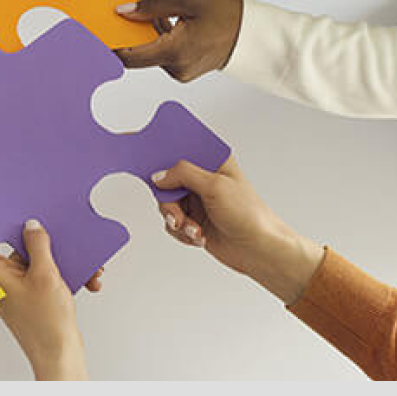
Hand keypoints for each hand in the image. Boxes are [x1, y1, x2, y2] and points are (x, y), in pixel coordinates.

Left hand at [0, 220, 88, 380]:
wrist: (60, 356)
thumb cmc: (45, 325)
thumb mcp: (45, 275)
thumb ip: (38, 245)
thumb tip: (32, 226)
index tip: (8, 208)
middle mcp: (3, 279)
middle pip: (20, 247)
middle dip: (47, 244)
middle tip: (61, 237)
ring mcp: (19, 288)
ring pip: (39, 261)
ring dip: (64, 261)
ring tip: (85, 268)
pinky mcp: (35, 295)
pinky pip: (49, 275)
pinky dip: (67, 275)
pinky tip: (87, 279)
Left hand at [114, 0, 242, 82]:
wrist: (253, 35)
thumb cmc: (226, 16)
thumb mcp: (187, 1)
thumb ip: (152, 7)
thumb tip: (123, 10)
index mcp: (175, 51)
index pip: (129, 56)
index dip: (111, 44)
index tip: (100, 30)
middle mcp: (175, 67)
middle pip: (139, 52)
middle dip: (130, 30)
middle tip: (125, 7)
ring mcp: (180, 71)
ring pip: (151, 51)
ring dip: (146, 32)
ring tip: (149, 6)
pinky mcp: (184, 69)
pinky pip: (162, 53)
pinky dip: (159, 37)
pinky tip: (162, 18)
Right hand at [150, 157, 324, 304]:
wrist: (259, 251)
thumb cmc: (248, 214)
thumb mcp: (215, 186)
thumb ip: (183, 174)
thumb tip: (158, 175)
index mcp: (213, 161)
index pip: (181, 146)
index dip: (160, 148)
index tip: (138, 145)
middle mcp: (204, 178)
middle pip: (167, 179)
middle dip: (168, 200)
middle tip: (175, 213)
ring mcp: (198, 199)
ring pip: (167, 203)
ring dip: (177, 220)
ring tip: (193, 229)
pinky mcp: (194, 219)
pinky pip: (172, 222)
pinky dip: (182, 232)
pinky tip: (199, 236)